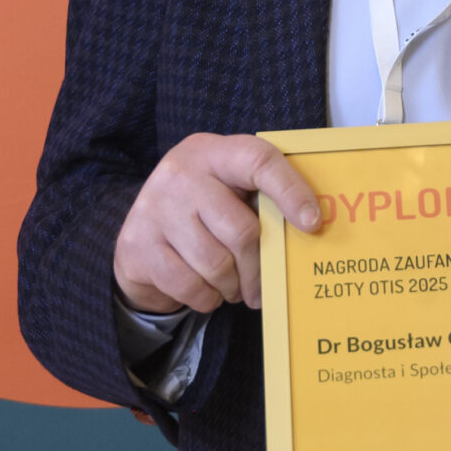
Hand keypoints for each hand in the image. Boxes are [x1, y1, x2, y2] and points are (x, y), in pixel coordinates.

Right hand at [114, 133, 320, 313]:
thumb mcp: (227, 190)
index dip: (290, 191)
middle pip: (242, 231)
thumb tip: (311, 229)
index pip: (259, 160)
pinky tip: (207, 291)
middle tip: (261, 286)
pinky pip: (189, 285)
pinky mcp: (138, 245)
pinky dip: (206, 298)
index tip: (312, 223)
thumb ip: (260, 198)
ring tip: (233, 287)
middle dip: (258, 269)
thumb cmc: (201, 212)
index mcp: (212, 152)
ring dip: (232, 286)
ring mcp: (155, 208)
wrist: (138, 237)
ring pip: (217, 265)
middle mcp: (180, 174)